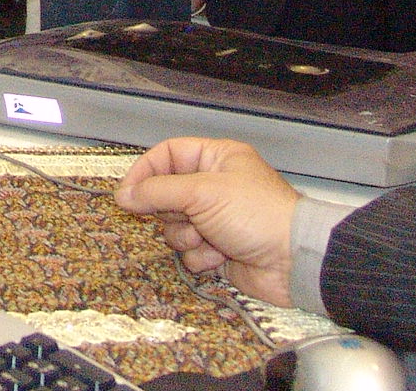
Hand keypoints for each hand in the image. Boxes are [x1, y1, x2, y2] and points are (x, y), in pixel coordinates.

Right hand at [115, 137, 297, 305]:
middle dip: (171, 211)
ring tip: (208, 238)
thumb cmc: (254, 213)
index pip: (168, 154)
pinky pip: (190, 251)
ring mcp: (216, 219)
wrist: (293, 261)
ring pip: (174, 226)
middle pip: (167, 193)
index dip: (145, 171)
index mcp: (216, 158)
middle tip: (183, 216)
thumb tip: (121, 195)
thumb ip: (158, 191)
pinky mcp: (218, 249)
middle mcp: (214, 186)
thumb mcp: (202, 193)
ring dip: (186, 236)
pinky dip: (200, 256)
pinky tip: (220, 256)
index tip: (126, 194)